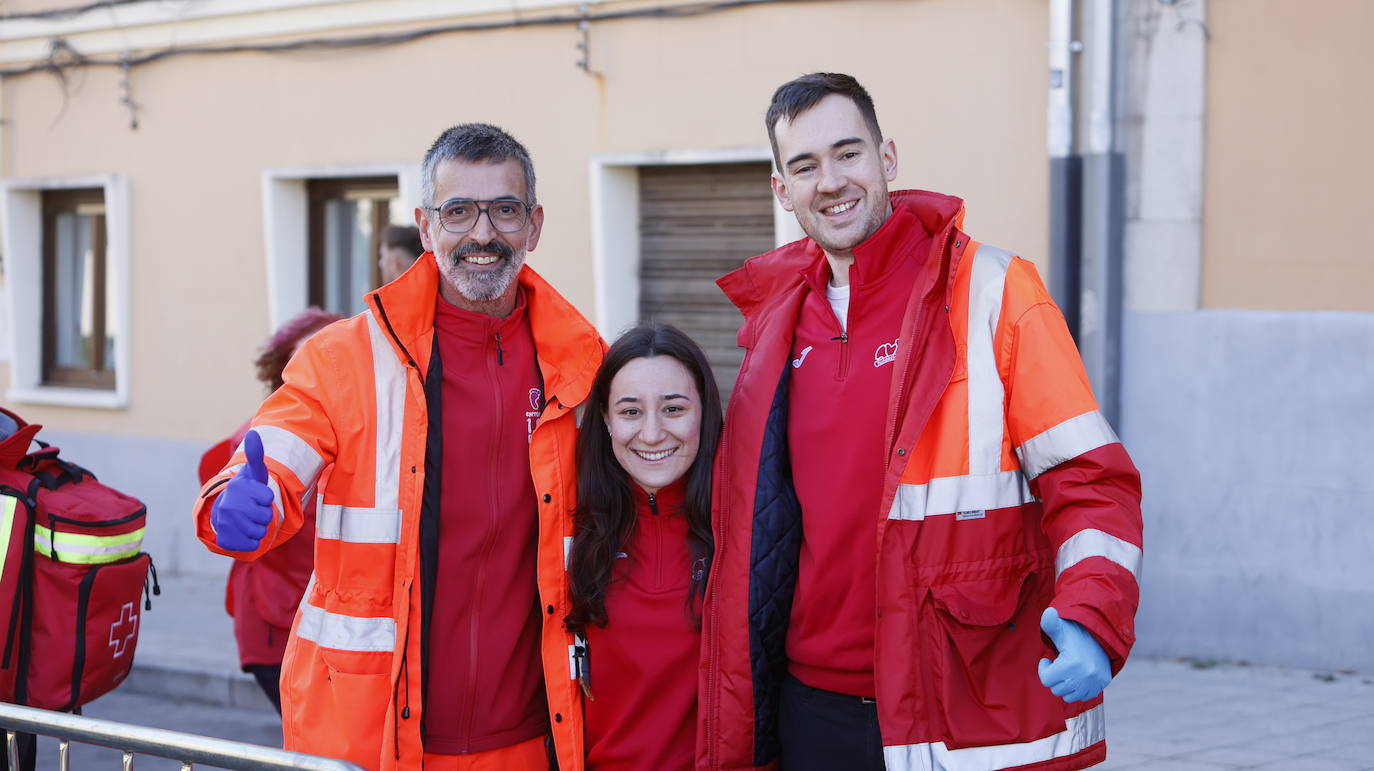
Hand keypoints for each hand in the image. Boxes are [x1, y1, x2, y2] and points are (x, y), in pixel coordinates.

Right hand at [210, 430, 274, 551]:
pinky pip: (252, 544)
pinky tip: (244, 532)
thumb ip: (256, 455)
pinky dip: (253, 541)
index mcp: (237, 487)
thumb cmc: (247, 492)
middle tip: (253, 509)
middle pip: (266, 516)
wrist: (226, 513)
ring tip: (249, 520)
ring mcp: (225, 523)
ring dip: (259, 527)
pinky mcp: (225, 540)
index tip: (257, 495)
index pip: (268, 497)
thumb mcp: (254, 473)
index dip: (267, 498)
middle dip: (264, 514)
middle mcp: (228, 505)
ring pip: (260, 531)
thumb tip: (254, 433)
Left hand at [1037, 606, 1110, 702]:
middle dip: (1054, 677)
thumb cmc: (1075, 635)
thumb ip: (1051, 623)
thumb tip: (1049, 613)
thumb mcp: (1061, 629)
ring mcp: (1093, 683)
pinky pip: (1082, 696)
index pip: (1046, 680)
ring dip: (1065, 684)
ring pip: (1068, 696)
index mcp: (1071, 664)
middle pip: (1056, 689)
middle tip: (1058, 665)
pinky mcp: (1100, 686)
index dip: (1044, 669)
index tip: (1047, 660)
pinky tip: (1077, 676)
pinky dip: (1077, 689)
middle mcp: (1084, 677)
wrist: (1100, 638)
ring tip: (1068, 670)